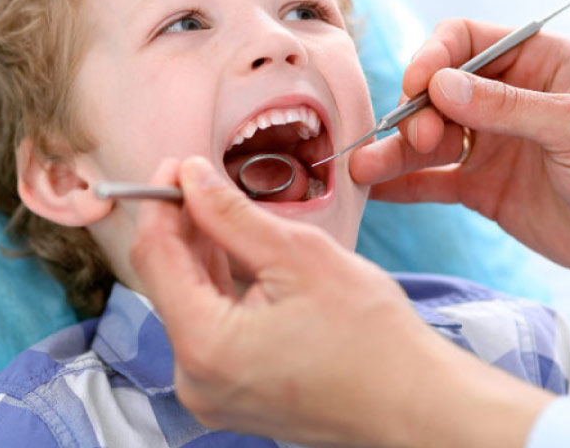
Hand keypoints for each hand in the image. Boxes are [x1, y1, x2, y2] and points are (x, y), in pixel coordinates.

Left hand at [130, 156, 550, 447]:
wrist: (415, 403)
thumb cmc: (373, 338)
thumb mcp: (300, 256)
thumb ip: (232, 214)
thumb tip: (191, 177)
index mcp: (204, 345)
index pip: (154, 257)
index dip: (161, 203)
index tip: (177, 166)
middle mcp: (194, 379)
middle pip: (168, 282)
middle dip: (183, 226)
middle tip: (203, 180)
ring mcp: (212, 393)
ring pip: (190, 304)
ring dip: (203, 255)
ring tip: (227, 212)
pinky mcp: (233, 395)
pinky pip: (211, 330)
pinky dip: (222, 289)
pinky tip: (241, 256)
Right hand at [350, 18, 569, 282]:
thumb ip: (509, 107)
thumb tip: (440, 85)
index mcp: (535, 63)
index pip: (465, 41)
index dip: (433, 57)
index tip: (417, 86)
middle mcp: (505, 98)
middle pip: (437, 92)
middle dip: (416, 113)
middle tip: (416, 141)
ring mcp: (490, 144)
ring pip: (428, 138)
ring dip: (395, 151)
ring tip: (363, 168)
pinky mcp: (482, 187)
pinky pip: (433, 181)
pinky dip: (403, 185)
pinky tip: (374, 190)